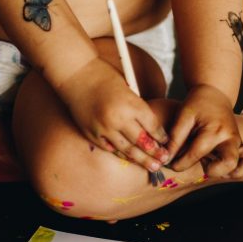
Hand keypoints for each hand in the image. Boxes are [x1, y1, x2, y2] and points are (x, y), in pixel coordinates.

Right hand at [56, 58, 168, 173]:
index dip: (161, 136)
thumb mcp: (128, 88)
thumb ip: (137, 108)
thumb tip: (151, 130)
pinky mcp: (91, 133)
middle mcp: (118, 119)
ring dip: (141, 159)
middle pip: (142, 141)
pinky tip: (129, 157)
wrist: (76, 75)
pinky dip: (120, 153)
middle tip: (164, 160)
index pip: (152, 126)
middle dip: (155, 153)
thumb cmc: (105, 77)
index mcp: (131, 104)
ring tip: (152, 166)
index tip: (166, 142)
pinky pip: (109, 148)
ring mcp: (104, 128)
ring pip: (127, 149)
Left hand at [166, 84, 242, 196]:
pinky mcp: (240, 148)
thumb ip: (175, 137)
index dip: (180, 163)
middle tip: (201, 165)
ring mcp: (238, 144)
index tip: (170, 164)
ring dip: (235, 173)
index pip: (197, 154)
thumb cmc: (197, 104)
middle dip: (213, 170)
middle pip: (229, 163)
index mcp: (215, 129)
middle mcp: (230, 138)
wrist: (214, 94)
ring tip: (220, 172)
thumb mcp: (184, 116)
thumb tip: (166, 158)